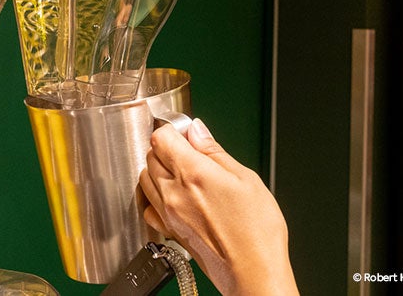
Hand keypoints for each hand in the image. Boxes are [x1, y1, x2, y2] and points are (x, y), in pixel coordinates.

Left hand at [139, 118, 298, 295]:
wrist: (254, 273)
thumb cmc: (257, 230)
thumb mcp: (245, 178)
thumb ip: (214, 151)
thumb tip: (197, 131)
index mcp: (192, 172)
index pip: (161, 137)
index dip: (172, 129)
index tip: (185, 132)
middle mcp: (173, 191)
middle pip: (150, 155)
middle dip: (166, 147)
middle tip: (188, 150)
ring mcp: (168, 212)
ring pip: (145, 177)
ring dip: (157, 168)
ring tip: (182, 171)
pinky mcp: (169, 230)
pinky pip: (148, 205)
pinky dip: (154, 195)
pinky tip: (173, 195)